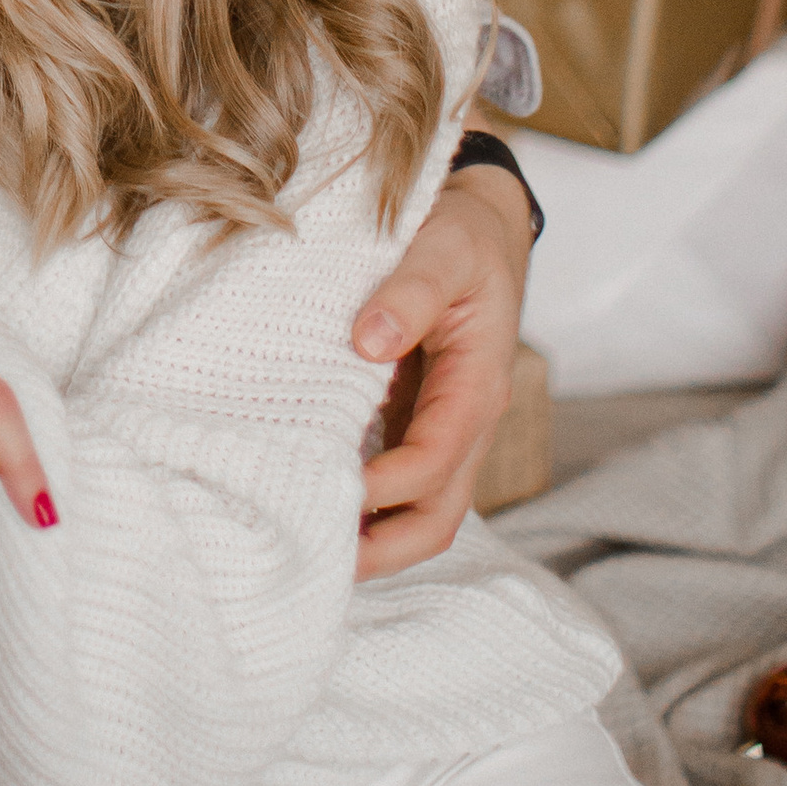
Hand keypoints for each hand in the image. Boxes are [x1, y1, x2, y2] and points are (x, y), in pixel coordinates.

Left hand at [351, 157, 535, 574]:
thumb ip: (411, 290)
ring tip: (305, 543)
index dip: (385, 485)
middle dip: (384, 549)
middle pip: (437, 514)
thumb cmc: (461, 235)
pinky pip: (401, 480)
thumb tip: (369, 340)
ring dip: (374, 536)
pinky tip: (314, 496)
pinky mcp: (418, 418)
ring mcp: (443, 425)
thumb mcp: (444, 247)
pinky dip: (368, 503)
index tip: (329, 486)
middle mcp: (466, 419)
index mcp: (478, 383)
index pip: (434, 459)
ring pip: (421, 508)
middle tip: (314, 560)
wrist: (481, 225)